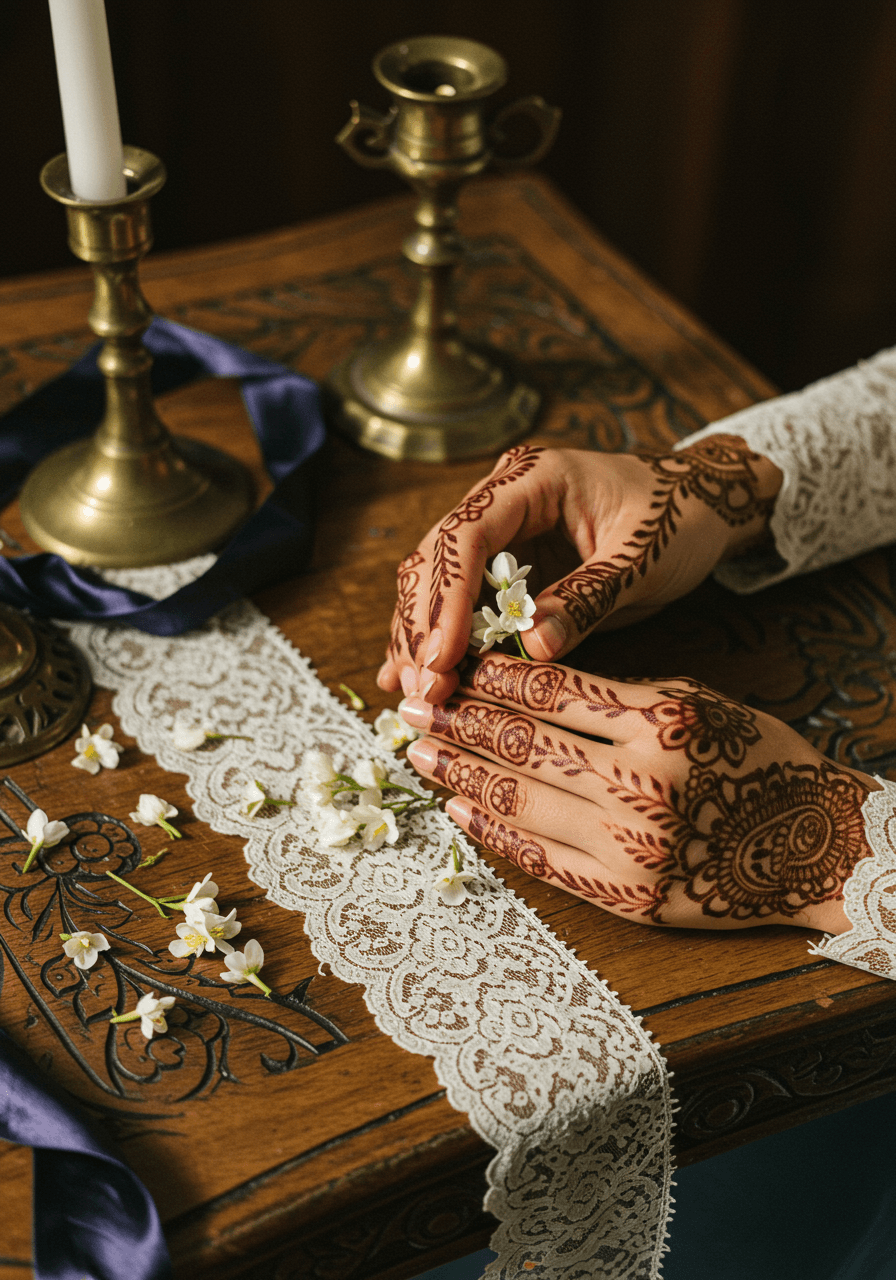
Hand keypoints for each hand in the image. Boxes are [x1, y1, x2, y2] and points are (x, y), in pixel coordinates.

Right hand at [378, 437, 782, 703]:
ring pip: (436, 584)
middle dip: (425, 628)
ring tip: (413, 694)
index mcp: (533, 478)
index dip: (447, 600)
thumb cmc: (679, 517)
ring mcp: (500, 531)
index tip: (441, 657)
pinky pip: (462, 602)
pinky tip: (421, 676)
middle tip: (424, 689)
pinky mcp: (507, 565)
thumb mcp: (641, 559)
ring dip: (422, 638)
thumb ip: (588, 598)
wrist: (702, 503)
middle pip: (436, 561)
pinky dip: (443, 639)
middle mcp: (503, 498)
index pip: (467, 536)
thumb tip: (532, 647)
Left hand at [400, 652, 876, 933]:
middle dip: (460, 722)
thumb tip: (523, 686)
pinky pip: (542, 860)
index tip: (454, 668)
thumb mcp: (695, 703)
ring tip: (423, 754)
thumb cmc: (753, 760)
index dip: (494, 679)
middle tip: (413, 709)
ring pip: (522, 801)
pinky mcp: (626, 896)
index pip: (555, 692)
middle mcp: (645, 783)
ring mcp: (633, 846)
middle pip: (526, 745)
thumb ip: (614, 699)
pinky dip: (495, 834)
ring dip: (462, 776)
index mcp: (663, 721)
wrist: (812, 847)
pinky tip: (461, 812)